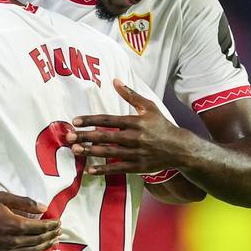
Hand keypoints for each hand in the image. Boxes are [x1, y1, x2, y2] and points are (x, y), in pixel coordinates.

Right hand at [0, 192, 60, 250]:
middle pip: (38, 240)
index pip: (40, 227)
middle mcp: (13, 241)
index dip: (51, 225)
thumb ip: (24, 202)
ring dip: (45, 246)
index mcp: (14, 224)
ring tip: (54, 242)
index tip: (58, 222)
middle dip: (51, 235)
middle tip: (60, 231)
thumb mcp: (1, 198)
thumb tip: (44, 208)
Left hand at [66, 78, 189, 174]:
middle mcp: (135, 137)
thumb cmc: (162, 125)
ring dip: (91, 152)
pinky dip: (103, 169)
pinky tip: (89, 170)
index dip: (91, 120)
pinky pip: (118, 168)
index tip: (75, 121)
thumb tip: (115, 80)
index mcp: (136, 122)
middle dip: (86, 137)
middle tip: (69, 137)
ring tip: (75, 151)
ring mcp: (136, 153)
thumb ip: (130, 95)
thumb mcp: (149, 107)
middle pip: (106, 137)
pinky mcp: (137, 166)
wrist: (181, 149)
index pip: (108, 120)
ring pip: (109, 152)